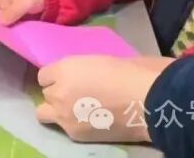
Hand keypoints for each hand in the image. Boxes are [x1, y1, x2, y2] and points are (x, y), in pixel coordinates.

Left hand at [35, 55, 174, 143]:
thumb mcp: (104, 59)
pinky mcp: (74, 134)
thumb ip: (85, 68)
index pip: (44, 74)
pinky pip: (63, 127)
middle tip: (77, 94)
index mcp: (66, 68)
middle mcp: (59, 91)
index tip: (71, 78)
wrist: (149, 101)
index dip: (58, 76)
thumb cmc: (134, 72)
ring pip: (45, 113)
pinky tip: (89, 121)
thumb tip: (84, 75)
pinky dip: (73, 124)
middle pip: (46, 93)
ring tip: (76, 110)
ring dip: (57, 110)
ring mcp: (64, 116)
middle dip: (59, 92)